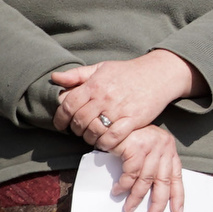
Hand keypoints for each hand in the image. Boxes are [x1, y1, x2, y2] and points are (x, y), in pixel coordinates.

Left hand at [52, 51, 202, 146]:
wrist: (157, 74)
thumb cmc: (127, 72)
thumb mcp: (101, 68)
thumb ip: (77, 75)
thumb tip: (55, 78)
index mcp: (94, 84)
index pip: (68, 104)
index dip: (60, 118)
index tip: (61, 125)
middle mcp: (104, 97)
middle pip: (80, 120)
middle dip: (75, 130)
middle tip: (78, 132)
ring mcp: (119, 109)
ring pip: (94, 131)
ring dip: (89, 138)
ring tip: (91, 137)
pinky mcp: (133, 119)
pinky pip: (113, 137)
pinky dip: (105, 143)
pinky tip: (105, 142)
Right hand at [113, 125, 184, 211]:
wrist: (114, 117)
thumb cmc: (130, 135)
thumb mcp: (148, 149)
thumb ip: (153, 166)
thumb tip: (150, 193)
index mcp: (169, 150)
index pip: (177, 177)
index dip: (178, 197)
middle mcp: (163, 148)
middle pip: (163, 183)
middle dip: (158, 204)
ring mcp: (151, 147)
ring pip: (145, 181)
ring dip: (135, 198)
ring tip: (129, 209)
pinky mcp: (136, 147)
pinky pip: (130, 174)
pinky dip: (123, 186)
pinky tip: (117, 191)